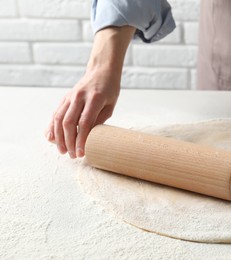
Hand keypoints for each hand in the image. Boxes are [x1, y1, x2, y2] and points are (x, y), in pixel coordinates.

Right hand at [45, 26, 134, 157]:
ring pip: (59, 119)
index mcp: (94, 98)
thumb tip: (90, 137)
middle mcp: (79, 97)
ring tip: (62, 151)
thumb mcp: (111, 104)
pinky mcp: (65, 98)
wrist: (101, 70)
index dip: (81, 139)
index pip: (85, 122)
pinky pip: (55, 114)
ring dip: (59, 137)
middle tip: (73, 155)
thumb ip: (100, 119)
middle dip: (69, 142)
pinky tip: (51, 138)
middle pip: (69, 122)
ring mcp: (70, 97)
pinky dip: (52, 127)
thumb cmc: (110, 89)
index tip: (82, 152)